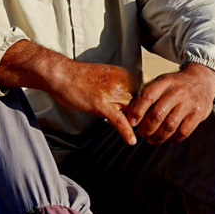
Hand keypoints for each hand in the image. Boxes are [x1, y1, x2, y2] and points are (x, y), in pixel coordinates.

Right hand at [0, 40, 138, 144]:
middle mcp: (123, 83)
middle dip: (146, 117)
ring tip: (147, 136)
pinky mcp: (101, 104)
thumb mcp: (108, 78)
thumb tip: (131, 100)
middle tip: (151, 129)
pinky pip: (118, 120)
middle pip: (142, 104)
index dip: (149, 107)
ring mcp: (113, 93)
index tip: (153, 116)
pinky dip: (126, 131)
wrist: (61, 74)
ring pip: (133, 112)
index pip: (146, 94)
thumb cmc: (81, 77)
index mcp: (126, 75)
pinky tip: (131, 140)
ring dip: (139, 125)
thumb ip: (122, 88)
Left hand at [125, 63, 214, 143]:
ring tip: (152, 139)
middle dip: (146, 128)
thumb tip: (131, 115)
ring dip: (157, 137)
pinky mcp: (198, 114)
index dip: (137, 112)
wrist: (202, 79)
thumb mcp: (163, 82)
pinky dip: (173, 138)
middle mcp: (178, 92)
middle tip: (142, 133)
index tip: (131, 122)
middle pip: (157, 115)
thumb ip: (149, 95)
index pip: (147, 97)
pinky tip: (168, 137)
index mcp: (165, 82)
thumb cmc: (176, 84)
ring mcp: (189, 103)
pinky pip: (183, 132)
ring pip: (169, 126)